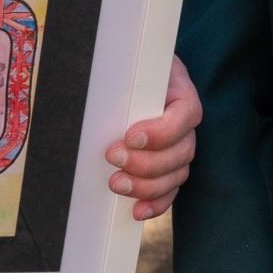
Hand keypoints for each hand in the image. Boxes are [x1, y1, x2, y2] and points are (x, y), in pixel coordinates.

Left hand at [104, 52, 201, 219]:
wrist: (133, 72)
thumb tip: (86, 82)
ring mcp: (180, 145)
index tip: (130, 137)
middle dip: (146, 162)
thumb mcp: (128, 61)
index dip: (161, 132)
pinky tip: (137, 211)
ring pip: (177, 174)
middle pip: (182, 151)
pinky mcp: (169, 166)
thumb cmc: (128, 65)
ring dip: (147, 185)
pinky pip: (171, 190)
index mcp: (181, 92)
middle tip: (112, 157)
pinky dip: (156, 203)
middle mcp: (186, 122)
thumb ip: (119, 71)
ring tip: (116, 183)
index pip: (185, 115)